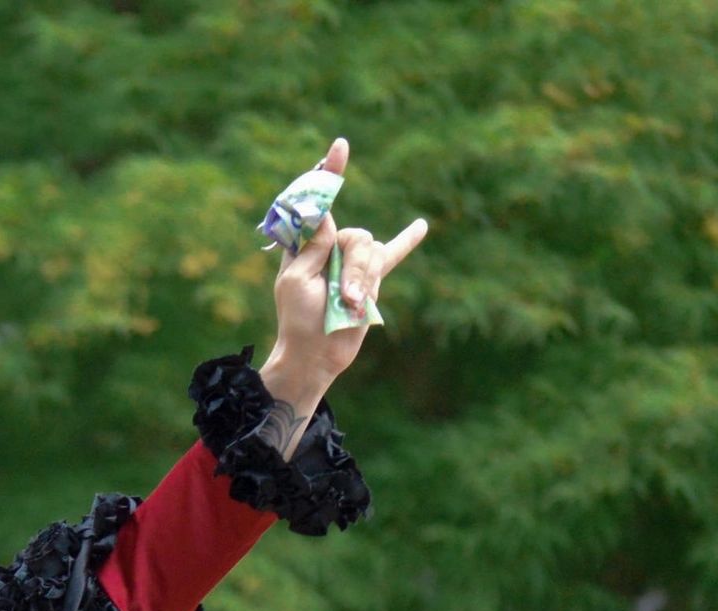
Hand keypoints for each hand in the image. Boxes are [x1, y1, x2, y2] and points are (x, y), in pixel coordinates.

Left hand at [262, 137, 428, 419]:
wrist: (315, 356)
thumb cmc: (297, 321)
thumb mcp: (296, 282)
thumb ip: (312, 247)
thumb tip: (323, 212)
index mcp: (305, 246)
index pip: (318, 204)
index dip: (327, 175)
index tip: (339, 148)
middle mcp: (331, 248)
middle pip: (355, 236)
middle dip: (352, 268)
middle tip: (341, 298)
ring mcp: (352, 263)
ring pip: (372, 253)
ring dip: (363, 282)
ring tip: (349, 306)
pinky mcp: (371, 279)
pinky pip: (393, 254)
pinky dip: (407, 240)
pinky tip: (421, 226)